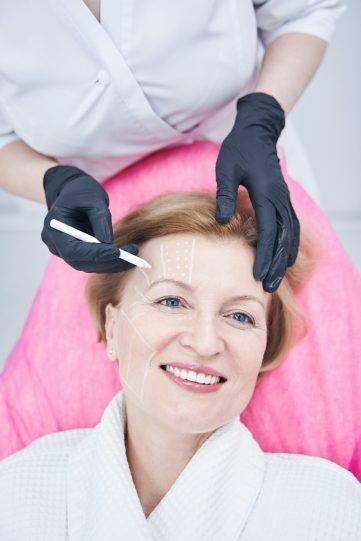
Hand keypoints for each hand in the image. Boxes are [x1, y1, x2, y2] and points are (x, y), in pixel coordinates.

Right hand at [41, 165, 137, 272]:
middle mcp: (55, 243)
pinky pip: (93, 261)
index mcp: (53, 226)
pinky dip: (110, 261)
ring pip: (88, 265)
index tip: (117, 252)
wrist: (73, 191)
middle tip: (133, 257)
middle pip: (80, 262)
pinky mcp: (76, 253)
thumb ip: (100, 220)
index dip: (94, 254)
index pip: (72, 250)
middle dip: (108, 262)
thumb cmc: (82, 191)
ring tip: (134, 255)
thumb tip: (109, 243)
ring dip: (112, 263)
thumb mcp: (93, 198)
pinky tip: (127, 256)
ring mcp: (64, 250)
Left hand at [215, 92, 299, 292]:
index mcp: (265, 193)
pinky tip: (284, 258)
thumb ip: (225, 194)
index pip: (268, 230)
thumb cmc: (238, 149)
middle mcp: (279, 198)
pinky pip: (291, 227)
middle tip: (269, 287)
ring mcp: (283, 199)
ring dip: (284, 258)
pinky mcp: (282, 199)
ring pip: (290, 235)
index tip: (258, 274)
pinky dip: (290, 245)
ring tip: (277, 279)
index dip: (264, 254)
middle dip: (276, 264)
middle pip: (283, 238)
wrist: (257, 132)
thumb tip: (223, 221)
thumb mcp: (225, 169)